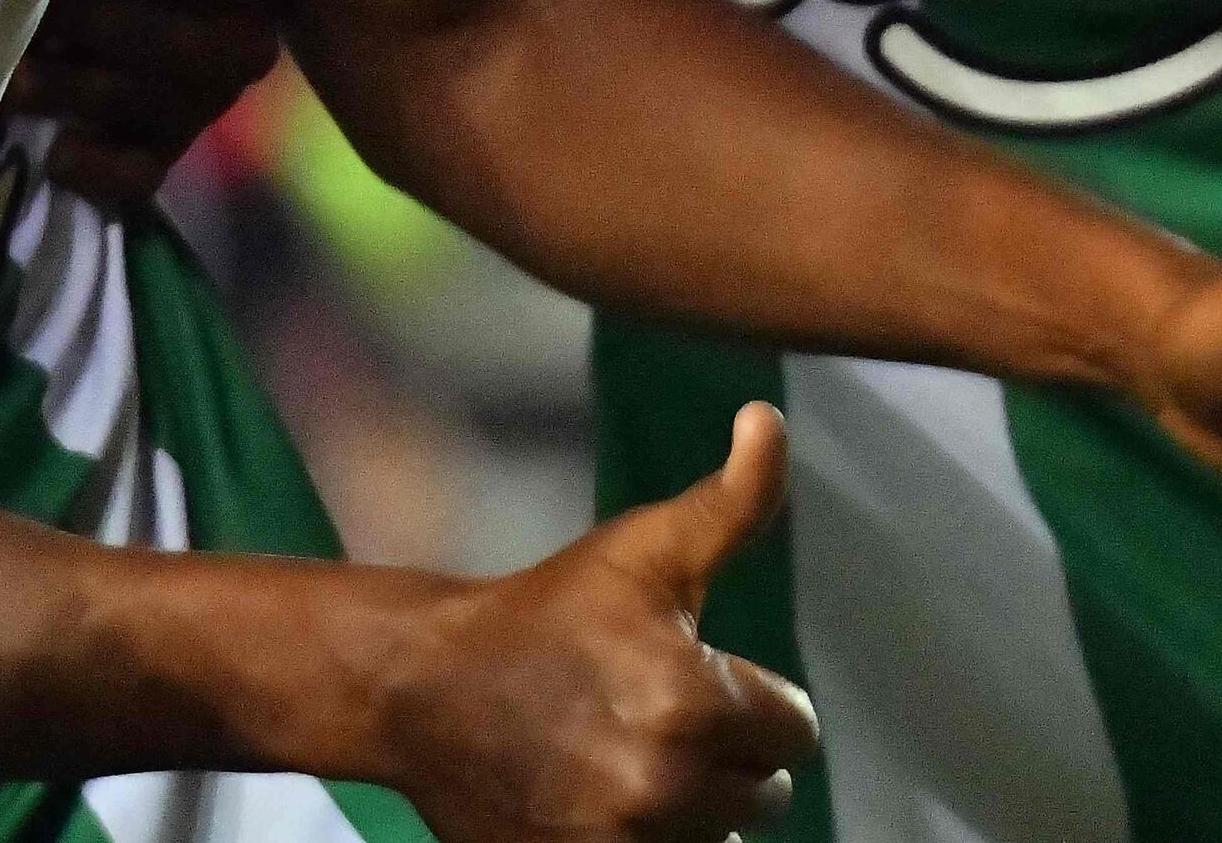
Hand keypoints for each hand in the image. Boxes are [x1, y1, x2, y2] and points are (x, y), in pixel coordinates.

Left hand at [18, 0, 293, 211]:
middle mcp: (249, 38)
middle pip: (156, 38)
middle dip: (76, 18)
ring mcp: (213, 101)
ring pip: (137, 102)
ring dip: (63, 87)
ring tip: (10, 66)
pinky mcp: (175, 148)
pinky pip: (138, 174)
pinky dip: (95, 169)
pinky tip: (57, 148)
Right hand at [362, 402, 819, 842]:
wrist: (425, 688)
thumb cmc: (544, 611)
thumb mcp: (642, 550)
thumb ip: (731, 500)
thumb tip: (771, 420)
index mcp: (695, 703)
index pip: (797, 733)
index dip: (756, 700)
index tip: (700, 679)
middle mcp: (671, 787)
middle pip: (765, 795)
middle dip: (728, 756)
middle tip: (659, 715)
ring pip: (719, 839)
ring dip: (692, 806)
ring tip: (630, 755)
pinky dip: (651, 840)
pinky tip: (607, 796)